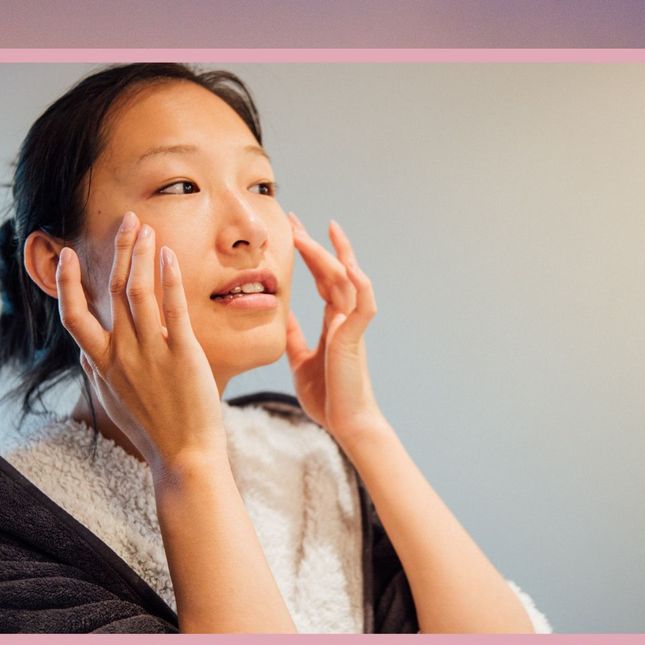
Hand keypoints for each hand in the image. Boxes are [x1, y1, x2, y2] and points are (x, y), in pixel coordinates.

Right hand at [56, 211, 226, 476]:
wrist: (184, 456)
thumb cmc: (152, 431)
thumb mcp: (114, 402)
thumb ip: (98, 374)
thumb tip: (85, 355)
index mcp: (101, 363)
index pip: (73, 315)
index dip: (67, 282)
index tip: (66, 254)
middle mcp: (120, 353)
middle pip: (111, 289)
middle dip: (119, 249)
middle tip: (128, 220)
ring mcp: (150, 352)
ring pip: (137, 290)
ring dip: (141, 254)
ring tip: (148, 228)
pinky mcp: (181, 354)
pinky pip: (172, 308)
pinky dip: (169, 278)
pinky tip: (169, 255)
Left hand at [285, 212, 386, 440]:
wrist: (346, 424)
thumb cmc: (328, 398)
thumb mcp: (300, 361)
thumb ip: (294, 337)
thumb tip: (281, 318)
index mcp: (333, 323)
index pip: (322, 279)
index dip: (310, 256)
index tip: (294, 233)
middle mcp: (345, 319)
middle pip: (333, 272)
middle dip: (315, 245)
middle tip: (295, 220)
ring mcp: (353, 327)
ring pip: (347, 281)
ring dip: (333, 255)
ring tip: (318, 231)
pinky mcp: (356, 339)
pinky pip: (363, 305)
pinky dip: (359, 284)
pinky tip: (347, 265)